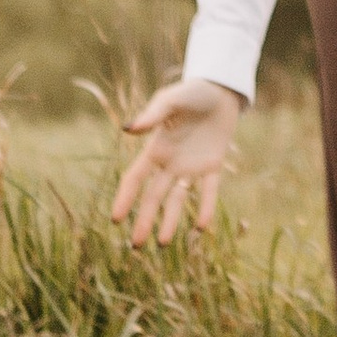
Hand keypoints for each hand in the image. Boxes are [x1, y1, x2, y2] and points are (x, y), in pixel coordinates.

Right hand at [111, 76, 244, 247]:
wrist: (220, 90)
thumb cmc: (191, 92)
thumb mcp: (170, 100)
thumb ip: (152, 115)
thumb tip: (129, 130)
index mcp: (155, 149)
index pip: (135, 179)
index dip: (124, 199)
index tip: (115, 220)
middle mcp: (170, 163)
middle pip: (153, 197)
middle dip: (144, 221)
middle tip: (136, 246)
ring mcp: (191, 166)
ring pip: (178, 199)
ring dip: (171, 221)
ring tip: (164, 244)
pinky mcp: (213, 165)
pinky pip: (209, 190)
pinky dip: (205, 207)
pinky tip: (202, 227)